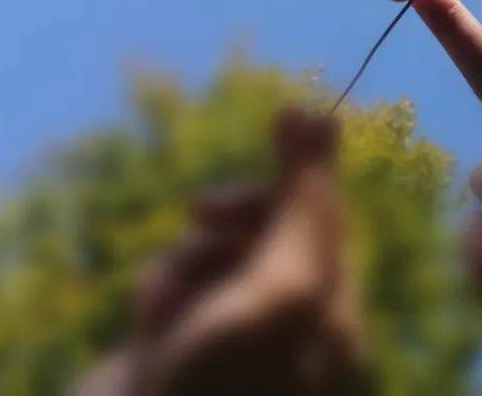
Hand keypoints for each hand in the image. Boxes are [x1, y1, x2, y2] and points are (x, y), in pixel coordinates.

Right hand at [74, 108, 364, 395]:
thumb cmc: (214, 384)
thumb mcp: (278, 288)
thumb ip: (305, 204)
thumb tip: (322, 115)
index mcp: (333, 322)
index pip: (328, 223)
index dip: (309, 168)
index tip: (289, 111)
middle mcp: (293, 329)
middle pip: (275, 228)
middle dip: (239, 219)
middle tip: (203, 210)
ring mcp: (235, 337)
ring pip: (221, 249)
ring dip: (190, 260)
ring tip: (167, 305)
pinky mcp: (182, 343)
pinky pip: (180, 280)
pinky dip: (163, 288)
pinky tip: (148, 325)